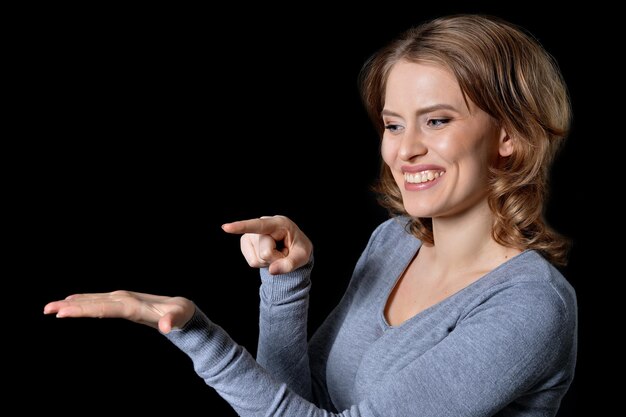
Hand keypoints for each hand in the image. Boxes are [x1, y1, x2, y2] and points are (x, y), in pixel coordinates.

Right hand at [43, 291, 194, 333]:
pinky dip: (83, 301)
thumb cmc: (180, 314)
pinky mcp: (121, 302)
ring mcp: (122, 299)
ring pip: (93, 300)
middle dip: (71, 305)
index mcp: (133, 304)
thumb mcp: (180, 318)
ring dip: (73, 302)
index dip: (85, 309)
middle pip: (94, 302)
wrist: (181, 307)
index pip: (105, 307)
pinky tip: (71, 302)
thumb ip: (172, 321)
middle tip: (48, 309)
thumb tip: (165, 327)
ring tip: (52, 307)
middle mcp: (125, 298)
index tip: (65, 311)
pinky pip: (98, 301)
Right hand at [222, 215, 311, 274]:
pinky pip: (252, 262)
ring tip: (277, 252)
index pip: (259, 226)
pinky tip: (268, 255)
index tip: (225, 228)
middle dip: (276, 258)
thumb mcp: (303, 256)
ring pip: (257, 259)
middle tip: (284, 252)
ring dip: (269, 261)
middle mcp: (263, 225)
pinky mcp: (245, 243)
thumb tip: (272, 270)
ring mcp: (251, 233)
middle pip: (266, 253)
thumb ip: (291, 264)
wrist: (292, 248)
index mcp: (278, 223)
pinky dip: (262, 263)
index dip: (242, 227)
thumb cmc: (298, 248)